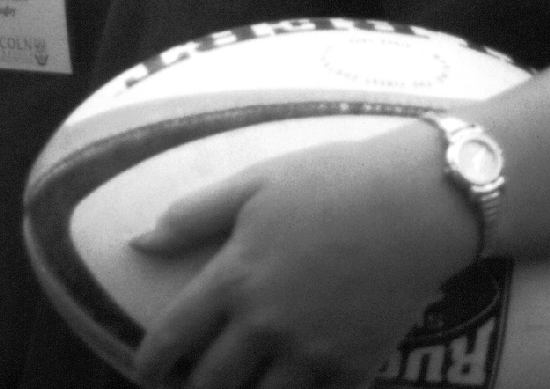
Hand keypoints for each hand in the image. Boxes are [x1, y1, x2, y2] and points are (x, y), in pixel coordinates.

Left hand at [130, 123, 477, 388]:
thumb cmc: (327, 182)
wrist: (413, 204)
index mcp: (236, 276)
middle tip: (185, 386)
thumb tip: (137, 241)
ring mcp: (313, 352)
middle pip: (212, 382)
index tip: (143, 371)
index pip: (175, 336)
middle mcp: (268, 324)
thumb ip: (191, 216)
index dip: (151, 361)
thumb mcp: (253, 184)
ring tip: (234, 388)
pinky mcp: (356, 368)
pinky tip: (286, 387)